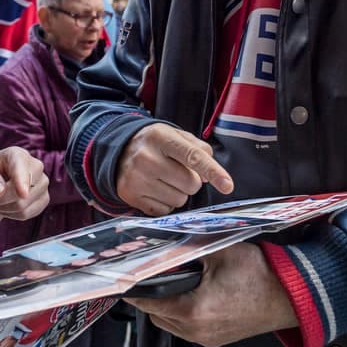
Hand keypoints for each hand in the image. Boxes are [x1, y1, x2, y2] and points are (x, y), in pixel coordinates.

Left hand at [0, 146, 48, 220]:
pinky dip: (11, 214)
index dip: (22, 182)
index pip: (22, 169)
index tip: (22, 194)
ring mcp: (42, 183)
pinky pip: (26, 214)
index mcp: (18, 155)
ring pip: (23, 207)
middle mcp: (36, 167)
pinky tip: (6, 205)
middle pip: (21, 194)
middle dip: (0, 200)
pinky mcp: (44, 199)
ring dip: (3, 208)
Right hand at [116, 123, 233, 214]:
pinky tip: (155, 189)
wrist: (119, 150)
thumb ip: (199, 150)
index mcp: (161, 137)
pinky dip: (165, 203)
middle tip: (177, 171)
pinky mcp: (131, 196)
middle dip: (191, 181)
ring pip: (179, 200)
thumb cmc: (155, 144)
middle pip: (191, 184)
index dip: (213, 172)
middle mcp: (146, 157)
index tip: (228, 186)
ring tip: (164, 180)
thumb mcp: (176, 135)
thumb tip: (210, 177)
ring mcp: (137, 178)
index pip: (193, 156)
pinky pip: (165, 210)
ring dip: (178, 193)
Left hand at [127, 244, 295, 346]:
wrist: (292, 296)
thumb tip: (165, 240)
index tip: (123, 279)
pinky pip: (187, 328)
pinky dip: (182, 313)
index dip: (134, 289)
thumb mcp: (219, 250)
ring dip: (166, 306)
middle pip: (156, 315)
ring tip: (170, 282)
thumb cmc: (259, 272)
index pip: (148, 302)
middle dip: (150, 296)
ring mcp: (207, 338)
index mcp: (192, 310)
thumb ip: (188, 246)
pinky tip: (190, 294)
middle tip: (148, 275)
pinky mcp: (217, 340)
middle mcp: (196, 330)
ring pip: (171, 324)